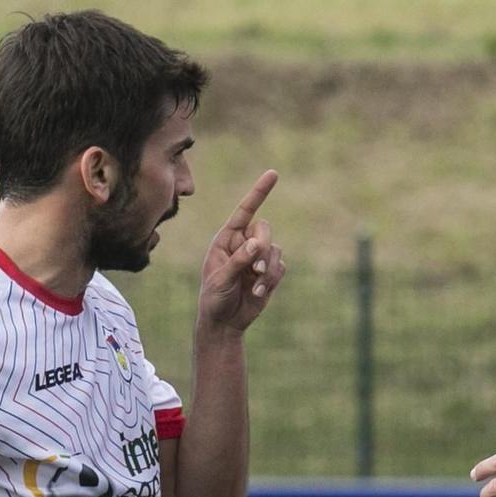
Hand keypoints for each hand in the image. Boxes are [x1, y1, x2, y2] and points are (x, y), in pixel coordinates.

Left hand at [200, 170, 284, 332]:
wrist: (225, 323)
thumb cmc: (214, 298)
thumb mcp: (221, 279)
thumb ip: (238, 260)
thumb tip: (257, 243)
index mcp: (226, 239)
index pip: (245, 211)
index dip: (259, 192)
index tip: (274, 174)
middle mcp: (243, 244)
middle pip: (265, 230)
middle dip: (264, 248)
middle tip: (256, 269)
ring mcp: (258, 258)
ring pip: (275, 250)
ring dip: (268, 269)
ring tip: (255, 286)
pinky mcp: (269, 272)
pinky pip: (280, 267)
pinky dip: (272, 280)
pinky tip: (258, 293)